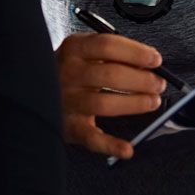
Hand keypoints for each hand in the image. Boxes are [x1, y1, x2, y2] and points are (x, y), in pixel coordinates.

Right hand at [54, 30, 169, 159]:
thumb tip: (150, 63)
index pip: (108, 45)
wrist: (35, 89)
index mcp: (73, 49)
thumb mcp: (84, 50)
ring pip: (104, 103)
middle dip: (141, 80)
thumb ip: (113, 53)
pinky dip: (110, 145)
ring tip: (152, 101)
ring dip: (134, 103)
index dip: (136, 53)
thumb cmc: (71, 69)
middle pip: (110, 75)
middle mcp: (68, 73)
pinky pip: (91, 138)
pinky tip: (127, 149)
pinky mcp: (69, 126)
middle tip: (159, 84)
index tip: (155, 60)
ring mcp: (67, 101)